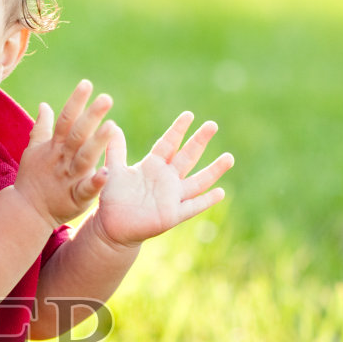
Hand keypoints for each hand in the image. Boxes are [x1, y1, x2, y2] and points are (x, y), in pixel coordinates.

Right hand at [14, 80, 118, 228]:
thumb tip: (44, 105)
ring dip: (97, 142)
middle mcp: (62, 159)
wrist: (26, 211)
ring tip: (112, 126)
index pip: (65, 120)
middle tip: (106, 98)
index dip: (75, 102)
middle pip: (77, 134)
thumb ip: (42, 127)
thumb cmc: (32, 179)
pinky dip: (96, 182)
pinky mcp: (76, 198)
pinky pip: (86, 189)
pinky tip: (107, 172)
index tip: (87, 84)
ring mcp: (69, 178)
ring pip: (84, 158)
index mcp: (55, 147)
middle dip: (90, 116)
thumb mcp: (34, 151)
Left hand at [94, 111, 233, 248]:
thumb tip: (113, 127)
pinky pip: (193, 206)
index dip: (178, 130)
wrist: (112, 227)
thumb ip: (115, 151)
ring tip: (229, 157)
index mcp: (153, 166)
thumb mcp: (114, 171)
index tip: (189, 114)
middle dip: (199, 141)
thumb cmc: (113, 199)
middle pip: (187, 157)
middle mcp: (166, 179)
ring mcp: (172, 196)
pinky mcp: (173, 215)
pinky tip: (221, 192)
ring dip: (213, 170)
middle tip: (212, 124)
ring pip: (198, 181)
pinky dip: (206, 201)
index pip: (169, 144)